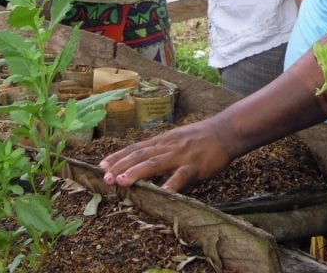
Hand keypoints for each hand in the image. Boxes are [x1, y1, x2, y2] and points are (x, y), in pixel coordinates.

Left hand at [99, 116, 233, 192]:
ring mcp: (180, 155)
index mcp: (162, 141)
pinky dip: (172, 184)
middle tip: (105, 177)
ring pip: (155, 163)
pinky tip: (163, 193)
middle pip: (140, 155)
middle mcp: (167, 146)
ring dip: (137, 173)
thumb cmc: (200, 139)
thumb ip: (161, 152)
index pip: (135, 148)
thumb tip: (143, 166)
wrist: (225, 131)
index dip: (118, 157)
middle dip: (121, 166)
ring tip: (122, 182)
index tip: (101, 166)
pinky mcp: (195, 165)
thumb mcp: (176, 141)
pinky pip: (182, 176)